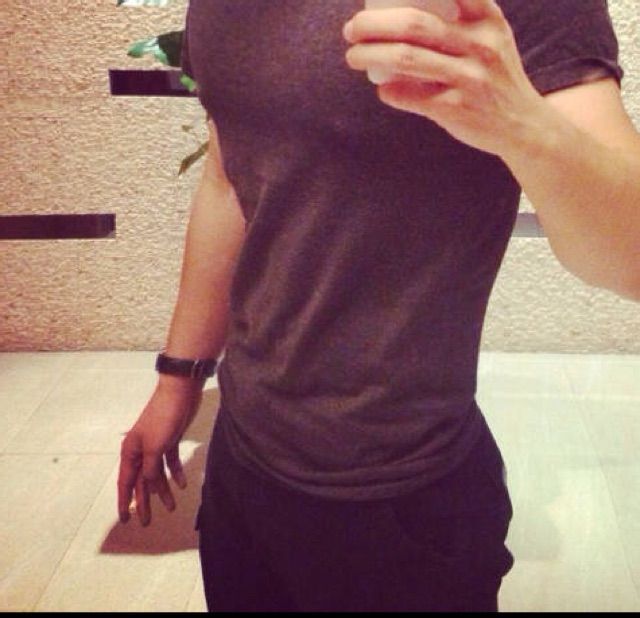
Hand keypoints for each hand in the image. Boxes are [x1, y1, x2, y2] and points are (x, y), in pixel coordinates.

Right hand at [117, 379, 203, 525]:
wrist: (180, 392)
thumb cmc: (164, 418)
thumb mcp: (155, 447)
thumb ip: (150, 469)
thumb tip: (148, 485)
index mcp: (131, 452)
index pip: (125, 483)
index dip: (125, 502)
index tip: (125, 520)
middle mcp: (141, 450)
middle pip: (141, 482)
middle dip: (144, 502)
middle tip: (147, 523)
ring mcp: (156, 446)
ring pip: (157, 474)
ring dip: (163, 490)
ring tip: (172, 507)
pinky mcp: (170, 440)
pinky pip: (170, 462)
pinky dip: (176, 473)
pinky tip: (183, 485)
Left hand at [343, 0, 545, 157]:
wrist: (523, 124)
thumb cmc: (495, 76)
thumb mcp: (492, 36)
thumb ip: (462, 17)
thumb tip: (401, 12)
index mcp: (486, 18)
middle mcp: (480, 43)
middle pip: (413, 23)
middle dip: (373, 24)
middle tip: (351, 29)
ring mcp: (469, 77)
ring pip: (407, 58)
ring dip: (370, 55)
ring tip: (353, 56)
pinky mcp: (458, 109)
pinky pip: (411, 96)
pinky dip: (388, 92)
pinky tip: (382, 89)